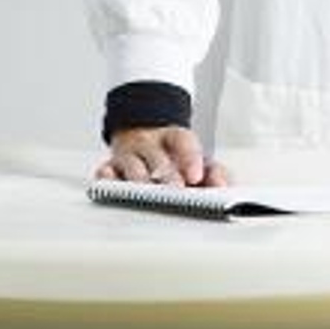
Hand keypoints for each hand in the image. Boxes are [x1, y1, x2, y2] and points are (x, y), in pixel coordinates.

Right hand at [95, 125, 229, 185]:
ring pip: (132, 165)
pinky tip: (110, 185)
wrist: (142, 134)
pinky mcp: (110, 166)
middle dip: (166, 174)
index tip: (196, 176)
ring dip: (140, 179)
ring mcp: (129, 154)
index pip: (183, 142)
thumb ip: (215, 171)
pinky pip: (105, 172)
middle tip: (176, 190)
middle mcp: (150, 144)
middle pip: (157, 157)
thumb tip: (224, 187)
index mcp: (173, 137)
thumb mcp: (196, 158)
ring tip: (148, 194)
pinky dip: (107, 179)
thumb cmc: (171, 154)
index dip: (190, 158)